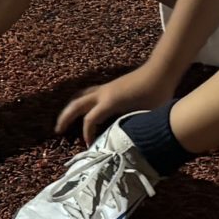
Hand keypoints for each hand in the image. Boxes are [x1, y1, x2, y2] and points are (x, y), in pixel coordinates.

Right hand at [56, 66, 174, 144]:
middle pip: (76, 104)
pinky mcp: (110, 86)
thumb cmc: (156, 94)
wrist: (160, 72)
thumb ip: (132, 130)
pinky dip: (80, 101)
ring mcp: (105, 87)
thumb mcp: (145, 116)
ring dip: (70, 107)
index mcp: (110, 102)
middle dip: (65, 117)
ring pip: (80, 96)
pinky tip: (83, 109)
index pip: (89, 120)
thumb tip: (124, 147)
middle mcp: (103, 93)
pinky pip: (88, 93)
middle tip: (57, 130)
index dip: (87, 134)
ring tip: (65, 119)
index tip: (90, 146)